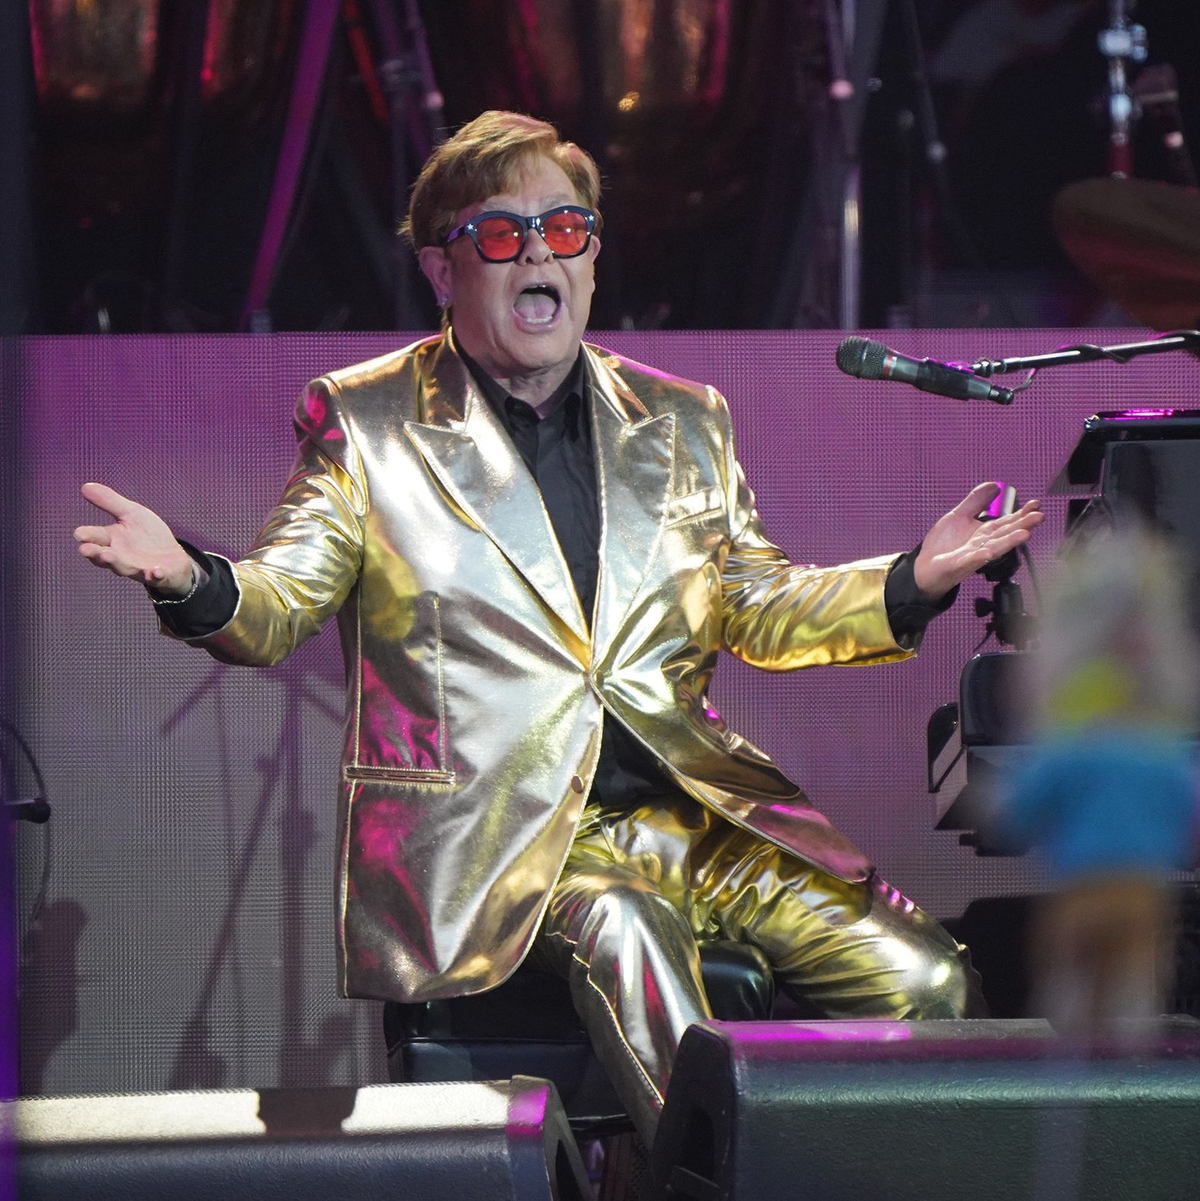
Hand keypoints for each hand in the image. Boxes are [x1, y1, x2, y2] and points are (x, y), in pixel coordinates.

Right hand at [74, 482, 194, 594]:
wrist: (172, 556)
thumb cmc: (147, 535)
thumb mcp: (132, 514)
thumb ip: (110, 502)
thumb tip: (85, 486)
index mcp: (113, 540)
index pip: (95, 538)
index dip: (87, 536)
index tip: (79, 533)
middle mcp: (121, 557)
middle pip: (104, 557)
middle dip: (95, 553)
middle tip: (85, 549)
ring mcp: (139, 568)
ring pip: (124, 568)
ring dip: (116, 563)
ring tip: (108, 556)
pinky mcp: (159, 575)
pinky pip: (156, 577)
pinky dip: (155, 575)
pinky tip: (155, 571)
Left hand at [913, 481, 1044, 601]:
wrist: (925, 566)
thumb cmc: (943, 545)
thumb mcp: (959, 516)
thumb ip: (976, 501)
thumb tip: (994, 485)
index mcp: (984, 533)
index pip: (1007, 522)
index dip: (1021, 513)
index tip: (1036, 504)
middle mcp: (982, 545)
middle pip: (1005, 534)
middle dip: (1023, 526)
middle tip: (1039, 517)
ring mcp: (972, 556)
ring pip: (994, 548)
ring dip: (1009, 542)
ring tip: (1025, 534)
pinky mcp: (958, 565)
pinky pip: (970, 561)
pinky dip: (980, 556)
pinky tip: (989, 552)